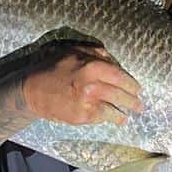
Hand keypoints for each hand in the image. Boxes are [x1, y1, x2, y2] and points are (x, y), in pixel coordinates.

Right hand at [22, 43, 144, 126]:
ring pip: (113, 109)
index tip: (138, 88)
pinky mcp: (81, 117)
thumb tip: (113, 59)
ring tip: (128, 116)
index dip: (131, 83)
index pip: (119, 76)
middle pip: (120, 94)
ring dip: (123, 113)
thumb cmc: (52, 68)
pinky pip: (101, 118)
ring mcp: (87, 103)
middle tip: (140, 105)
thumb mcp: (72, 52)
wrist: (32, 91)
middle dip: (132, 101)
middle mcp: (92, 85)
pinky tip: (115, 120)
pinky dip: (109, 119)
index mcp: (92, 66)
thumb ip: (94, 53)